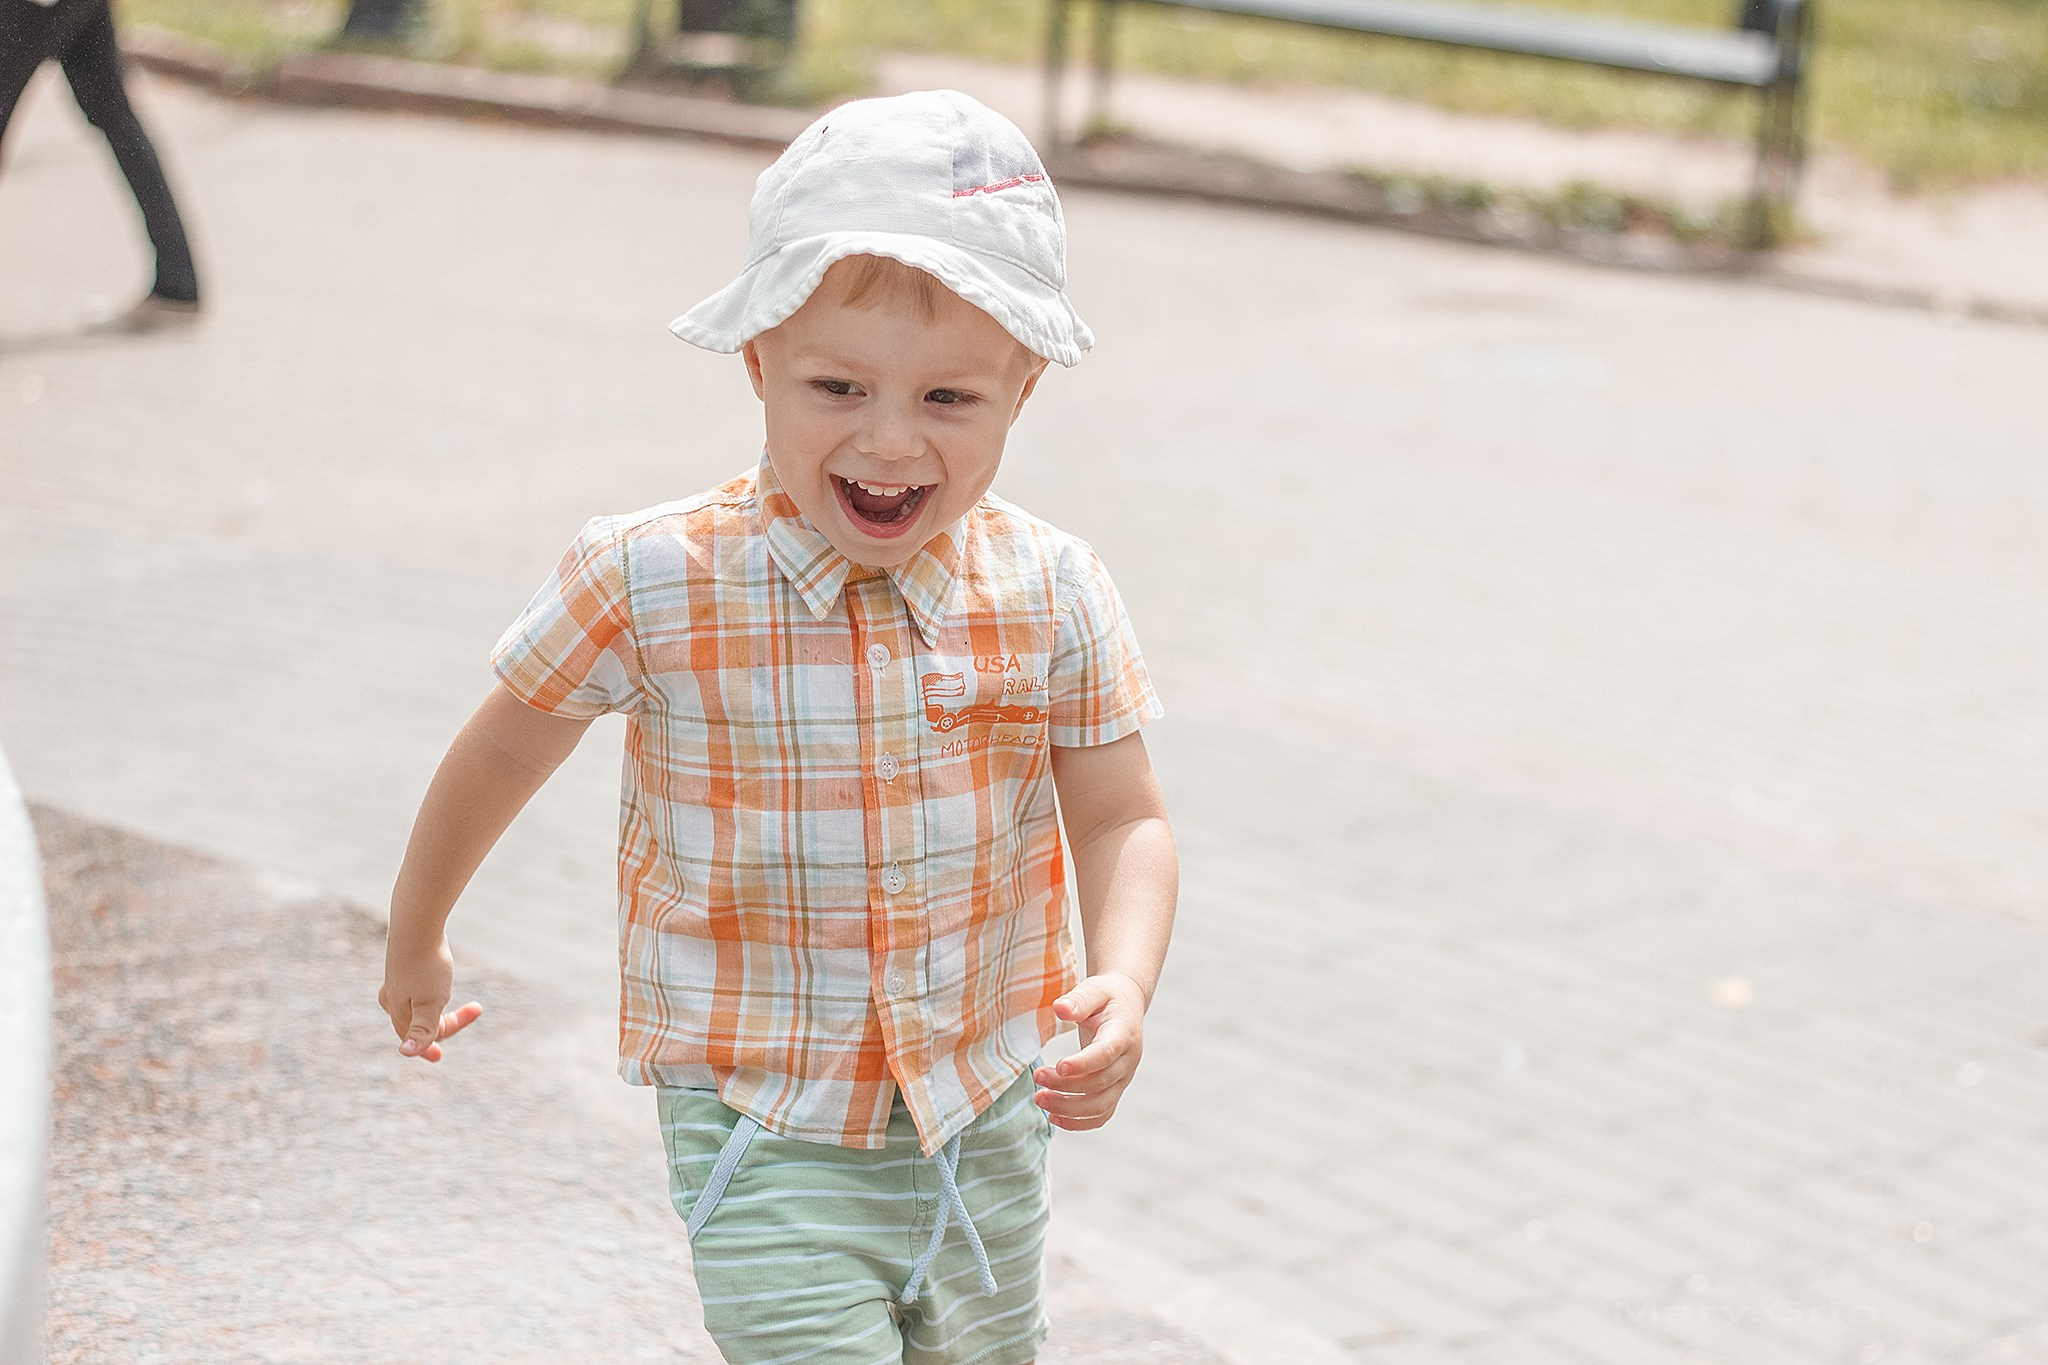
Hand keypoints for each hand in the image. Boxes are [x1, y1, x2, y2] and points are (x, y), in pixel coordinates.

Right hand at [378, 933, 482, 1062]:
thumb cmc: (426, 966)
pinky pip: (414, 991)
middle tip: (476, 1010)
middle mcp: (392, 1001)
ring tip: (456, 1006)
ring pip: (415, 1008)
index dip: (429, 1048)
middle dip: (447, 1023)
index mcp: (399, 1013)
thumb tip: (406, 1053)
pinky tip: (429, 990)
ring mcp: (395, 983)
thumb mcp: (429, 1002)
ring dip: (438, 1011)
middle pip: (418, 1024)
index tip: (439, 1057)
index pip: (417, 1039)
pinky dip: (427, 997)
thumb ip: (422, 1029)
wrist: (416, 926)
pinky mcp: (403, 968)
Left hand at [1033, 972, 1146, 1130]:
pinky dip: (1078, 1122)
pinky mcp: (1115, 1090)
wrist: (1126, 1005)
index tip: (1059, 1066)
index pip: (1106, 1053)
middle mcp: (1128, 1061)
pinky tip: (1053, 1117)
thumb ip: (1078, 999)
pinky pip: (1101, 1115)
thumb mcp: (1094, 989)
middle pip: (1100, 1083)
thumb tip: (1060, 1008)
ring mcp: (1123, 1079)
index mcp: (1124, 1033)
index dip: (1084, 1063)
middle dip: (1066, 1086)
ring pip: (1100, 1105)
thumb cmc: (1106, 997)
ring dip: (1068, 1109)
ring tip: (1039, 1099)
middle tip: (1037, 1077)